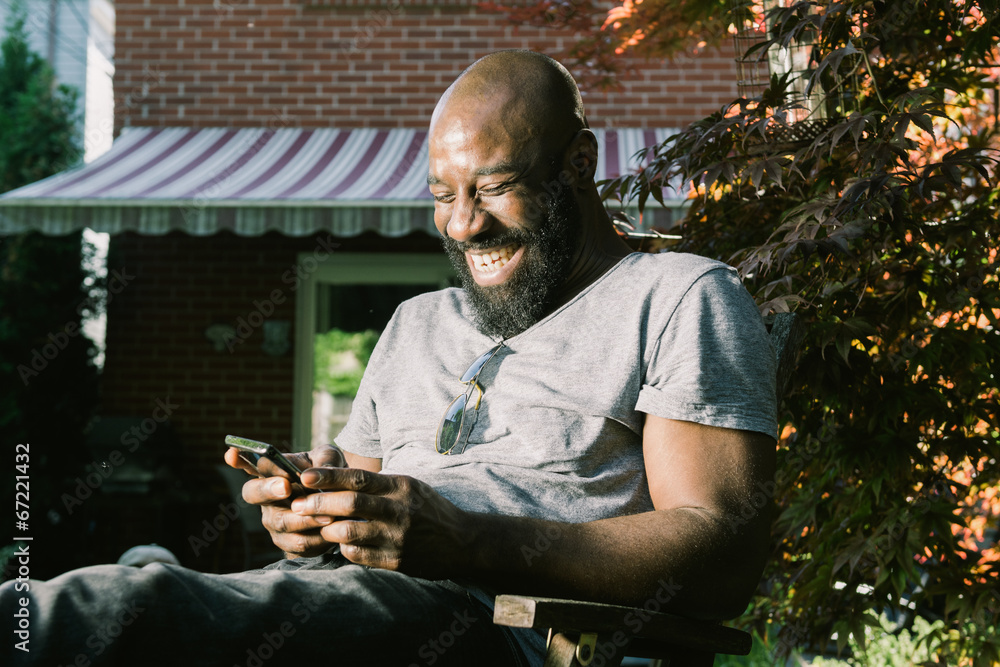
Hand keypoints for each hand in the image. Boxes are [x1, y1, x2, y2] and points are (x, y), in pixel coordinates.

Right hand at [225, 444, 346, 558]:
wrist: (345, 506)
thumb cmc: (331, 476)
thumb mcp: (330, 460)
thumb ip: (325, 460)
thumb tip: (317, 473)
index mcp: (274, 471)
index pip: (250, 463)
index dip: (239, 459)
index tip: (232, 454)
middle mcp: (266, 496)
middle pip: (253, 493)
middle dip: (268, 489)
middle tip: (285, 486)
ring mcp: (274, 520)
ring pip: (280, 521)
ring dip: (304, 518)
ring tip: (327, 514)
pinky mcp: (287, 541)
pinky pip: (298, 542)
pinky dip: (316, 536)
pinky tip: (331, 529)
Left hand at [289, 468, 473, 578]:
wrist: (462, 542)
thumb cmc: (430, 510)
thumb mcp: (410, 487)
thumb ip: (379, 484)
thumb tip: (337, 479)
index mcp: (401, 487)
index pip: (358, 477)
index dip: (329, 476)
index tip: (306, 476)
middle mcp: (399, 510)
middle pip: (349, 503)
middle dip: (318, 504)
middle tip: (297, 504)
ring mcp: (397, 537)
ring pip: (348, 532)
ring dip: (327, 529)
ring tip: (317, 526)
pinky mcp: (396, 561)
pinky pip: (358, 555)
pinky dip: (344, 548)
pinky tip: (341, 544)